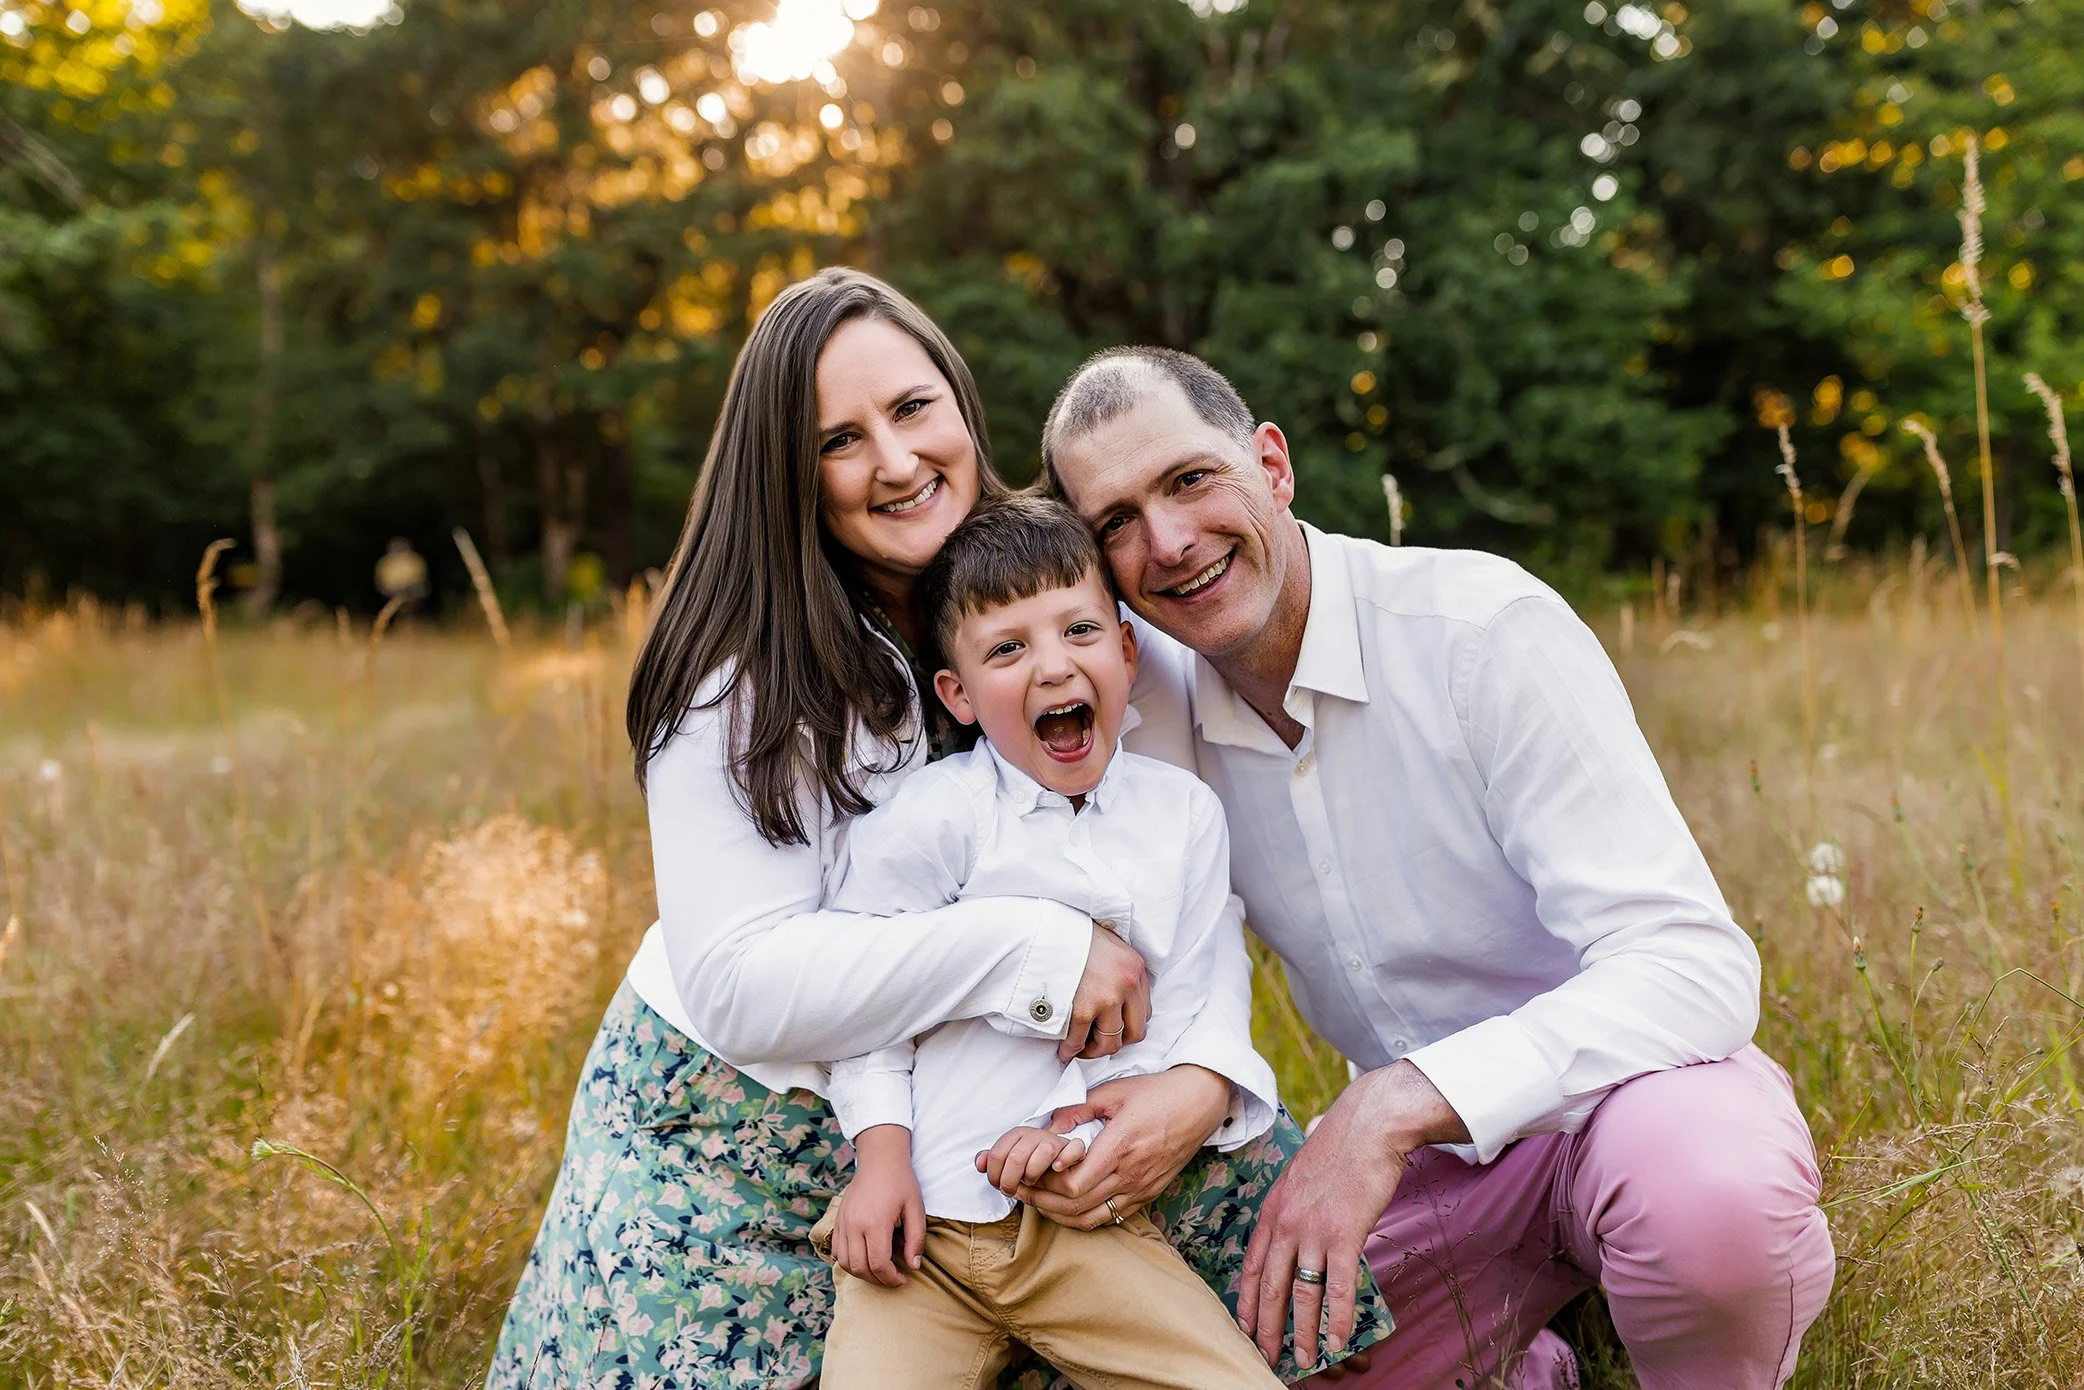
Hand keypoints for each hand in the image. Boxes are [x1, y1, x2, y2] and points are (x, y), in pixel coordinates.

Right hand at [834, 1125, 925, 1287]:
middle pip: (860, 1268)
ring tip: (879, 1272)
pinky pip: (836, 1251)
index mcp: (875, 1223)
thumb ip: (916, 1240)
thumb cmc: (901, 1182)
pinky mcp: (837, 1221)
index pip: (879, 1264)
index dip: (891, 1279)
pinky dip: (848, 1262)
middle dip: (878, 1280)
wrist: (879, 1159)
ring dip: (862, 1273)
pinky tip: (864, 1259)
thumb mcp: (916, 1208)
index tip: (904, 1279)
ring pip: (845, 1263)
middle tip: (893, 1278)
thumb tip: (913, 1266)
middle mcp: (854, 1225)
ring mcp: (842, 1223)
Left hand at [976, 1126, 1086, 1195]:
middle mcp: (1036, 1134)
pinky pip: (1074, 1149)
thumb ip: (992, 1161)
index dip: (994, 1175)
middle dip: (1009, 1180)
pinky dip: (1065, 1158)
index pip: (997, 1154)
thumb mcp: (1008, 1160)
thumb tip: (980, 1163)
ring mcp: (1055, 1141)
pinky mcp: (1074, 1148)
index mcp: (1017, 1134)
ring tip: (1031, 1182)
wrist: (1058, 1156)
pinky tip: (1057, 1168)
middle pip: (1016, 1158)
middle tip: (1010, 1190)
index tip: (998, 1185)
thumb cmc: (1030, 1163)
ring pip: (1043, 1155)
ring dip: (1033, 1174)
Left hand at [1019, 1067, 1229, 1227]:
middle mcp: (1130, 1174)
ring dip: (1061, 1214)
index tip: (1034, 1169)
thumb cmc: (1157, 1094)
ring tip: (1039, 1201)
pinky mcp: (1148, 1194)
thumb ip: (1077, 1109)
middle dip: (1043, 1201)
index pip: (1074, 1184)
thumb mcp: (1114, 1092)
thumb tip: (1046, 1126)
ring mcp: (1141, 1188)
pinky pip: (1111, 1217)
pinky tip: (1068, 1206)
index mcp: (1119, 1147)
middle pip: (1077, 1206)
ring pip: (1092, 1218)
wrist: (1200, 1104)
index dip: (1047, 1182)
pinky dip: (1085, 1217)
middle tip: (1022, 1189)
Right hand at [1058, 922, 1150, 1062]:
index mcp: (1135, 968)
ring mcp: (1106, 999)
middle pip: (1135, 1033)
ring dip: (1096, 1050)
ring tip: (1083, 1047)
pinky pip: (1079, 1042)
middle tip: (1099, 1040)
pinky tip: (1065, 1050)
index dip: (1128, 1023)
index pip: (1145, 1012)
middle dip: (1117, 1041)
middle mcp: (1127, 985)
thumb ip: (1120, 971)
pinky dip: (1071, 1050)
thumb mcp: (1109, 946)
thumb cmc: (1072, 937)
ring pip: (1111, 1044)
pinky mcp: (1082, 1010)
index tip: (1113, 1025)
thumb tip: (1120, 1000)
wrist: (1043, 931)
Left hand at [1238, 1060, 1466, 1369]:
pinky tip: (1338, 1342)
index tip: (1245, 1328)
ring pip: (1301, 1294)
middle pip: (1270, 1288)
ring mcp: (1314, 1230)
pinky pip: (1338, 1287)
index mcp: (1273, 1209)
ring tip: (1304, 1362)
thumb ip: (1292, 1202)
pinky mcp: (1345, 1233)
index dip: (1247, 1302)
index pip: (1252, 1266)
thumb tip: (1293, 1218)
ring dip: (1301, 1333)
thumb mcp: (1300, 1174)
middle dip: (1267, 1328)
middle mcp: (1286, 1222)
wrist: (1369, 1124)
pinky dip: (1337, 1319)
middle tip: (1267, 1358)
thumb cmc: (1340, 1147)